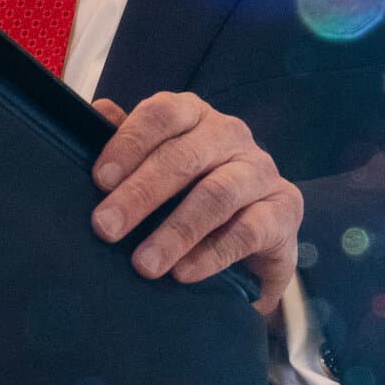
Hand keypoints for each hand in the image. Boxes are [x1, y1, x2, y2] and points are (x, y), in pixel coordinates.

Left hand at [90, 91, 302, 323]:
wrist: (255, 232)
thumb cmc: (191, 189)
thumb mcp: (156, 162)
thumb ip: (127, 138)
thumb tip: (99, 111)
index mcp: (194, 115)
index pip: (162, 114)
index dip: (129, 143)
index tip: (99, 180)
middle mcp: (230, 134)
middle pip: (184, 157)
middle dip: (141, 193)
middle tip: (106, 227)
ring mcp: (261, 170)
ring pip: (217, 195)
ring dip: (176, 231)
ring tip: (143, 264)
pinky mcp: (284, 209)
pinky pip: (248, 230)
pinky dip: (212, 254)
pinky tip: (183, 273)